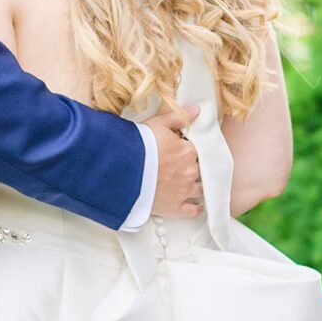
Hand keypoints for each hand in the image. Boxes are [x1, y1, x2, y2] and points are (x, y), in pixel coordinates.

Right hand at [144, 105, 203, 220]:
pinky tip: (196, 206)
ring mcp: (184, 191)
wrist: (122, 172)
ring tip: (189, 184)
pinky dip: (195, 208)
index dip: (186, 150)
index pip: (194, 150)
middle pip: (197, 169)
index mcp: (187, 151)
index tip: (178, 151)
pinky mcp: (175, 207)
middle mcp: (190, 172)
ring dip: (196, 186)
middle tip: (179, 166)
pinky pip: (192, 210)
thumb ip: (179, 117)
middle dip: (190, 167)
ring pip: (199, 189)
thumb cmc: (138, 146)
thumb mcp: (157, 124)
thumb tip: (197, 110)